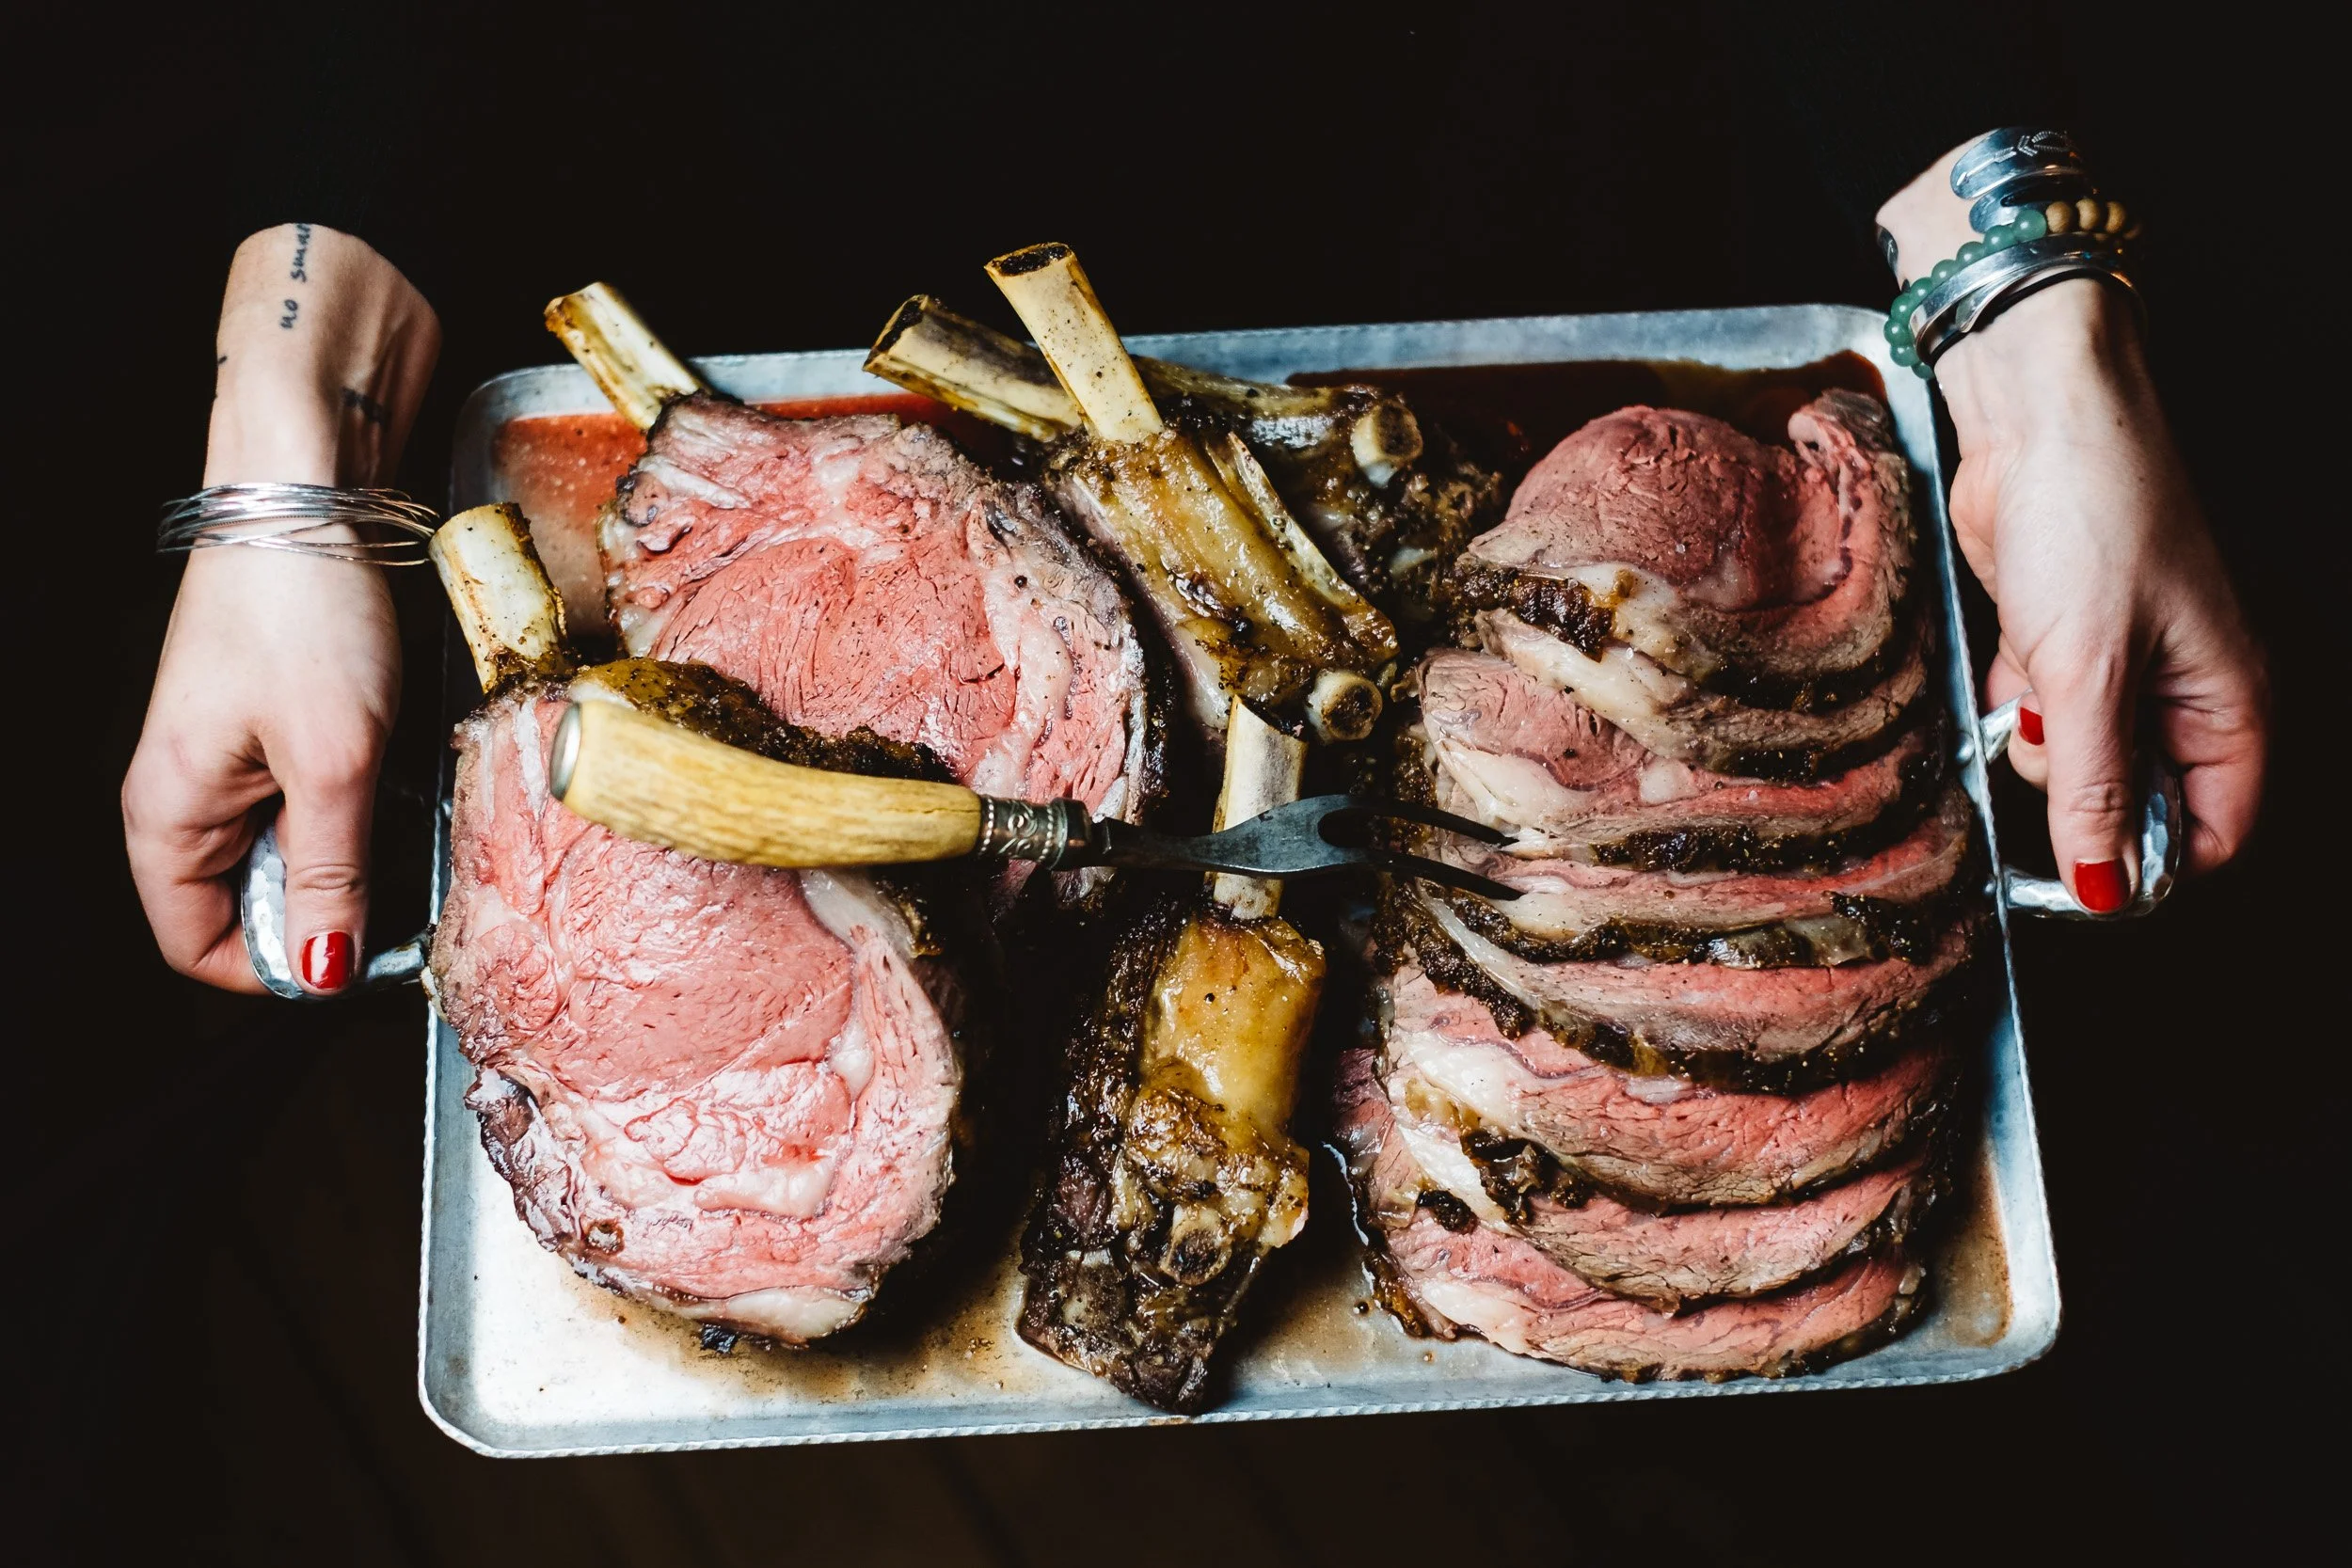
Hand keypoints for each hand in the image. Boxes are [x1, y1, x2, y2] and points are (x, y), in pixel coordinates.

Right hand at [123, 225, 438, 990]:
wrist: (308, 489)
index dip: (279, 968)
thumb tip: (317, 972)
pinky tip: (407, 784)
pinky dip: (366, 806)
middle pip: (254, 905)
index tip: (359, 959)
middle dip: (329, 912)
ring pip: (297, 852)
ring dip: (358, 856)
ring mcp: (235, 759)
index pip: (200, 946)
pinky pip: (320, 799)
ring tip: (414, 826)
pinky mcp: (282, 725)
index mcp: (169, 817)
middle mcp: (189, 796)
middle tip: (410, 890)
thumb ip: (331, 873)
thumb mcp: (335, 761)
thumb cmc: (304, 612)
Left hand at [1881, 168, 2266, 910]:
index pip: (2210, 832)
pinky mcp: (2060, 643)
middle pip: (2135, 803)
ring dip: (2041, 744)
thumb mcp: (2087, 670)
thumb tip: (2105, 886)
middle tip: (2049, 738)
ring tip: (2031, 683)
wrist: (2036, 419)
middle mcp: (2182, 694)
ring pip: (2078, 760)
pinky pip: (2038, 711)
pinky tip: (2008, 666)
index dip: (2149, 863)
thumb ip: (2092, 784)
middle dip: (2082, 792)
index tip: (2082, 869)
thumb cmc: (2090, 520)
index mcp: (2226, 706)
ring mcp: (2120, 667)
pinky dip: (2015, 704)